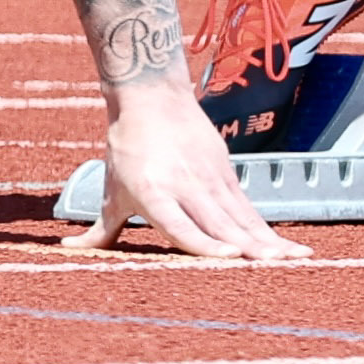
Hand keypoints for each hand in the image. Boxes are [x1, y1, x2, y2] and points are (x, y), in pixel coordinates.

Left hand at [62, 80, 310, 258]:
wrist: (151, 95)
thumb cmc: (127, 148)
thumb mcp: (112, 190)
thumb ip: (99, 230)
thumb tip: (68, 248)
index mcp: (154, 193)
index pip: (181, 224)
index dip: (204, 242)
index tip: (228, 257)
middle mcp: (186, 186)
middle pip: (221, 222)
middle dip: (249, 248)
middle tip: (275, 267)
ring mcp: (209, 178)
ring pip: (241, 216)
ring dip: (268, 241)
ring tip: (295, 261)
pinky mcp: (225, 172)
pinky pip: (247, 208)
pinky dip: (267, 230)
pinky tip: (286, 249)